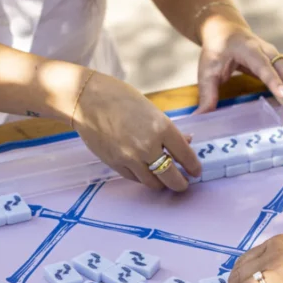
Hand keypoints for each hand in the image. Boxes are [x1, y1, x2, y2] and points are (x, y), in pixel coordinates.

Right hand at [73, 73, 200, 191]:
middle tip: (184, 184)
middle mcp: (148, 146)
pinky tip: (147, 175)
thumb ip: (169, 129)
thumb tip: (187, 141)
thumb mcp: (151, 110)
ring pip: (153, 182)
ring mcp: (130, 158)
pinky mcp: (116, 164)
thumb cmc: (120, 98)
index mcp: (162, 128)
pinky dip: (143, 178)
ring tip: (165, 181)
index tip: (196, 171)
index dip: (193, 167)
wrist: (87, 101)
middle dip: (181, 183)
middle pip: (171, 177)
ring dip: (161, 184)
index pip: (185, 155)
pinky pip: (135, 179)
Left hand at [195, 8, 282, 121]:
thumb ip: (206, 93)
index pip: (263, 65)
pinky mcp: (279, 65)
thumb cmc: (216, 49)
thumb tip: (199, 118)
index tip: (282, 95)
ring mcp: (276, 57)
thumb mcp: (207, 70)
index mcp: (249, 49)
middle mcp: (267, 51)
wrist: (225, 29)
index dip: (273, 80)